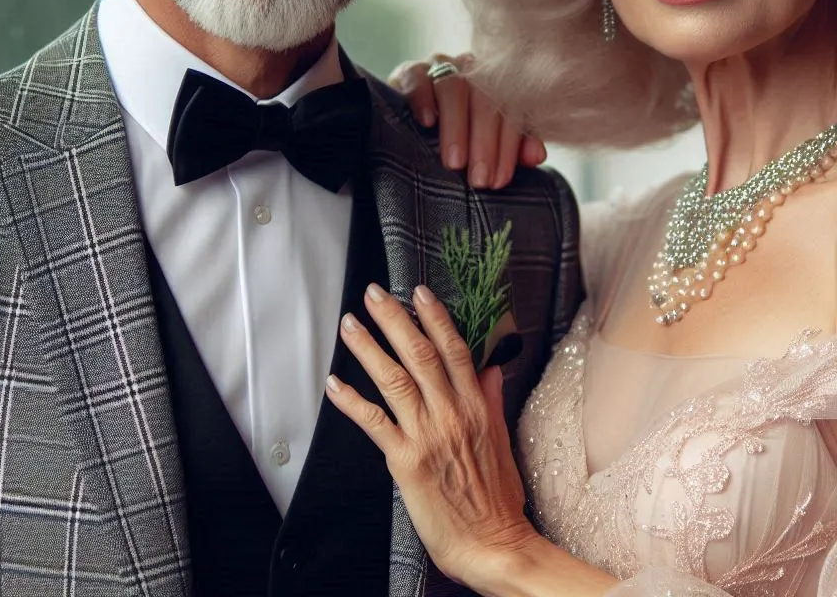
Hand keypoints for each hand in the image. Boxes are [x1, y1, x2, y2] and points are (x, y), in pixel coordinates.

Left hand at [325, 282, 539, 590]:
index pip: (454, 350)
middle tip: (374, 295)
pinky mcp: (406, 461)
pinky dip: (351, 401)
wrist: (492, 544)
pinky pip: (374, 423)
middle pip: (420, 354)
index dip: (435, 318)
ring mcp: (428, 435)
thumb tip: (490, 370)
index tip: (420, 292)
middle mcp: (452, 414)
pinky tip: (334, 384)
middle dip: (395, 319)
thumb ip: (492, 401)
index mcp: (477, 406)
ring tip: (350, 325)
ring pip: (394, 379)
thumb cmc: (497, 499)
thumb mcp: (502, 440)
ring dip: (369, 348)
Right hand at [389, 53, 546, 188]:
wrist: (412, 122)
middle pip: (484, 99)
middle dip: (484, 143)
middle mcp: (474, 70)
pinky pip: (417, 77)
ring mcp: (442, 67)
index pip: (511, 111)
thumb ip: (514, 148)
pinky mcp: (411, 70)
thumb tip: (536, 155)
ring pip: (453, 87)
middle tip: (479, 179)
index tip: (500, 179)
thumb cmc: (460, 135)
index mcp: (500, 85)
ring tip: (455, 162)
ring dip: (456, 126)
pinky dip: (423, 98)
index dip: (508, 147)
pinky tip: (427, 122)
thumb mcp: (488, 144)